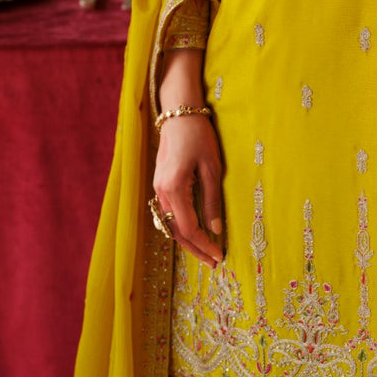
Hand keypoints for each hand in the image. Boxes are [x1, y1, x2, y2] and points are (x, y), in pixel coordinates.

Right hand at [152, 114, 223, 268]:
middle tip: (213, 262)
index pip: (188, 228)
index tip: (219, 255)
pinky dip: (179, 227)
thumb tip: (215, 230)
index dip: (203, 245)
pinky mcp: (160, 184)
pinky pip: (167, 213)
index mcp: (175, 188)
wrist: (179, 114)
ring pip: (169, 224)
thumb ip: (212, 200)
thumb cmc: (199, 137)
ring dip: (186, 240)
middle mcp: (162, 192)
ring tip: (205, 252)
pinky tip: (193, 232)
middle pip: (176, 231)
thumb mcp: (212, 168)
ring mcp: (158, 188)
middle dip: (195, 249)